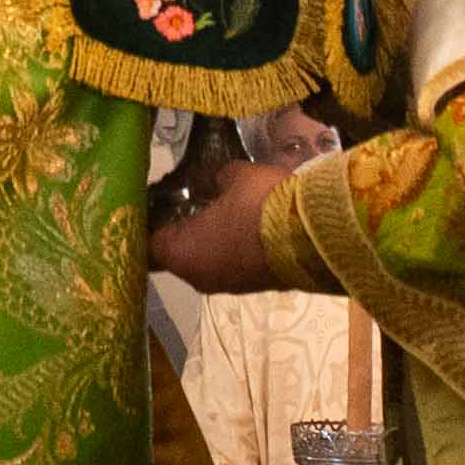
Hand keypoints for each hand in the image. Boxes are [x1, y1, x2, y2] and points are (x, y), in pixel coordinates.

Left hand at [149, 160, 290, 295]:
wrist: (314, 238)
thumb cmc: (262, 204)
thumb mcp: (235, 177)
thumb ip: (213, 177)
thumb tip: (208, 178)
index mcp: (181, 253)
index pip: (150, 242)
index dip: (154, 221)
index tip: (161, 202)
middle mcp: (198, 278)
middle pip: (178, 254)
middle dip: (184, 230)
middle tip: (190, 202)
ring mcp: (227, 286)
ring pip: (206, 263)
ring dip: (210, 241)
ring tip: (221, 212)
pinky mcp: (252, 287)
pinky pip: (231, 266)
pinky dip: (232, 249)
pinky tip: (244, 226)